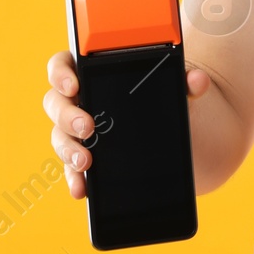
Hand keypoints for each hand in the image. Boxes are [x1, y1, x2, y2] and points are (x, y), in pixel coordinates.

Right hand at [43, 50, 215, 198]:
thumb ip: (186, 82)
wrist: (167, 128)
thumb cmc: (161, 95)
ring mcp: (75, 130)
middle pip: (56, 103)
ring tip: (86, 162)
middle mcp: (77, 100)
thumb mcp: (175, 88)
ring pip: (59, 136)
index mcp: (92, 73)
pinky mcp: (82, 157)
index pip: (63, 64)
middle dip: (68, 116)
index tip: (74, 85)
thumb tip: (198, 80)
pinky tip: (82, 189)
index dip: (60, 73)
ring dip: (68, 150)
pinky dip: (74, 179)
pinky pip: (70, 169)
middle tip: (89, 127)